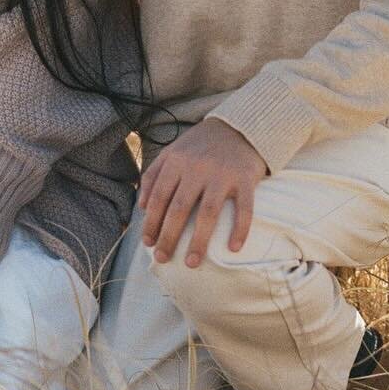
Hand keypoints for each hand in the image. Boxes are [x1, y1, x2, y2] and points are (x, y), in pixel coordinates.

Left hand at [139, 119, 268, 267]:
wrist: (239, 126)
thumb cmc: (201, 145)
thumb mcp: (172, 152)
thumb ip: (154, 175)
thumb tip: (143, 207)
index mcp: (176, 161)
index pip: (159, 197)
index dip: (152, 223)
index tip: (148, 244)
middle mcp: (197, 168)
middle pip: (179, 208)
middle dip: (169, 237)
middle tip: (163, 259)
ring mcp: (222, 174)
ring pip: (207, 213)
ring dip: (199, 241)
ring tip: (192, 263)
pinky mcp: (245, 179)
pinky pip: (244, 209)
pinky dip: (239, 229)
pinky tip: (233, 248)